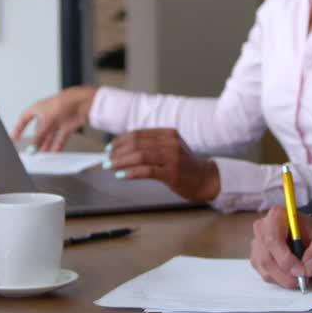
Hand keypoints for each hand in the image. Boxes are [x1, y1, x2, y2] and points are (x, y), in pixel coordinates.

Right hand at [10, 85, 98, 150]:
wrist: (82, 103)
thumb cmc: (63, 103)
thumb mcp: (46, 122)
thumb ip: (38, 137)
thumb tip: (31, 148)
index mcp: (38, 108)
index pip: (24, 118)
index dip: (19, 128)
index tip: (15, 137)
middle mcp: (47, 114)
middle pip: (38, 129)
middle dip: (35, 140)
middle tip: (31, 150)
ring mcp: (57, 119)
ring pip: (49, 134)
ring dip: (45, 144)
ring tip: (42, 153)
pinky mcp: (67, 125)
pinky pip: (60, 137)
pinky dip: (58, 144)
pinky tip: (55, 151)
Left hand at [104, 129, 221, 201]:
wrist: (206, 179)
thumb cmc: (185, 165)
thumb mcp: (171, 148)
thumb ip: (153, 145)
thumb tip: (124, 147)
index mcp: (168, 133)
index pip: (138, 134)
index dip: (120, 140)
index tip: (109, 148)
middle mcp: (170, 142)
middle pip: (137, 143)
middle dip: (117, 151)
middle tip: (106, 159)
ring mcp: (172, 157)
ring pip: (140, 155)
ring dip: (121, 161)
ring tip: (110, 166)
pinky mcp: (172, 173)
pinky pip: (147, 171)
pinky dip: (132, 172)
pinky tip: (122, 175)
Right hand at [249, 205, 311, 288]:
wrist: (310, 234)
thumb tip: (308, 267)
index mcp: (276, 216)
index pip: (273, 239)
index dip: (285, 259)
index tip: (301, 271)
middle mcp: (262, 228)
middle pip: (267, 258)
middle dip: (286, 274)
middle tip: (304, 280)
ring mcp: (256, 244)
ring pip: (266, 269)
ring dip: (284, 279)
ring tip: (301, 277)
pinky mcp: (257, 258)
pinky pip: (265, 275)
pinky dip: (280, 280)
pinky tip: (292, 274)